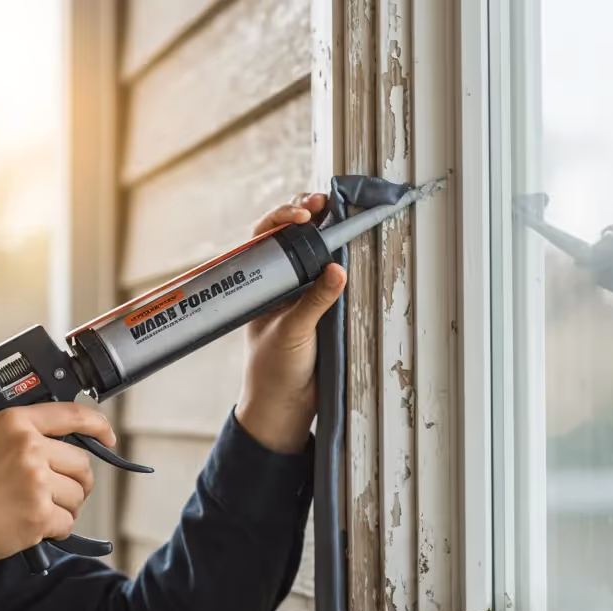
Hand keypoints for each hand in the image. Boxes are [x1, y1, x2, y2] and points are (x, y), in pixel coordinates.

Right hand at [0, 403, 115, 586]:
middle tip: (54, 493)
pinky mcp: (39, 513)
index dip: (98, 426)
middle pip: (82, 464)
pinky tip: (29, 525)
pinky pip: (67, 523)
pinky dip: (54, 530)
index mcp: (14, 422)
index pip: (72, 415)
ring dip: (63, 508)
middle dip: (75, 482)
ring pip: (78, 495)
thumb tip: (58, 447)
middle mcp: (28, 447)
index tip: (108, 436)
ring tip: (33, 510)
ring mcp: (36, 480)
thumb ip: (21, 437)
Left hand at [235, 193, 346, 453]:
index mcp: (260, 284)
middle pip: (290, 236)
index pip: (265, 238)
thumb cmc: (273, 369)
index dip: (281, 220)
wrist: (285, 405)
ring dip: (325, 230)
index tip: (302, 217)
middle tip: (321, 203)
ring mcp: (300, 292)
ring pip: (312, 251)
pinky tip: (353, 244)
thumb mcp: (292, 332)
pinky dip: (342, 257)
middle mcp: (278, 281)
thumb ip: (314, 301)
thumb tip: (337, 270)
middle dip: (305, 214)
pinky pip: (331, 275)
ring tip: (339, 212)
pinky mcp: (321, 306)